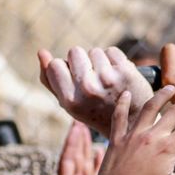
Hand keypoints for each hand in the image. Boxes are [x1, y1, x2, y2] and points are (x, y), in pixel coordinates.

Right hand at [38, 46, 153, 133]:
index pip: (55, 65)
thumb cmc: (96, 112)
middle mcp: (88, 88)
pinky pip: (112, 51)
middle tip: (93, 78)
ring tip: (106, 79)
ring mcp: (108, 78)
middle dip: (82, 61)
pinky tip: (118, 74)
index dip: (65, 69)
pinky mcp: (126, 71)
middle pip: (74, 52)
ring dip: (99, 61)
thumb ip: (50, 80)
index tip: (76, 80)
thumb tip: (41, 52)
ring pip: (94, 51)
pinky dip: (114, 59)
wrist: (133, 123)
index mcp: (70, 100)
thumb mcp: (69, 104)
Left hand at [44, 121, 102, 174]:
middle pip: (77, 157)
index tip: (75, 127)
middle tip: (81, 122)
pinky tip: (103, 151)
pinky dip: (99, 163)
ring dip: (88, 148)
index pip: (69, 159)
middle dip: (79, 140)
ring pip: (87, 163)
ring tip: (92, 132)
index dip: (71, 144)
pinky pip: (97, 174)